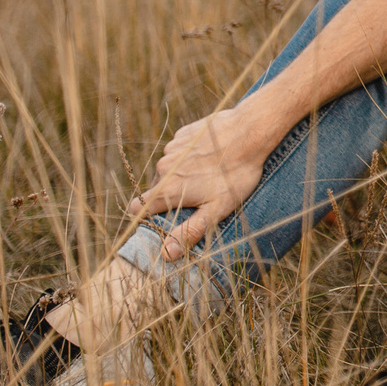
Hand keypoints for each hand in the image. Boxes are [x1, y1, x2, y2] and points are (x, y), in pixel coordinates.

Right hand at [127, 105, 269, 260]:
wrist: (250, 132)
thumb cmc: (236, 175)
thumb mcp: (216, 209)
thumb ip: (189, 231)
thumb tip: (166, 253)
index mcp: (166, 188)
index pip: (137, 209)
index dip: (147, 217)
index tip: (163, 219)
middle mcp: (163, 167)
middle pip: (155, 189)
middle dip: (171, 196)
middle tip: (198, 198)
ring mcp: (172, 148)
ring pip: (168, 170)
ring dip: (181, 176)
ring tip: (208, 176)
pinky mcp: (183, 135)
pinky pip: (179, 152)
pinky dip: (189, 157)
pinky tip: (210, 157)